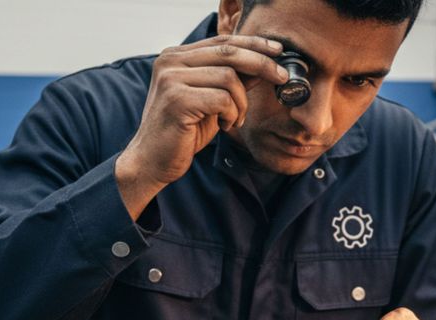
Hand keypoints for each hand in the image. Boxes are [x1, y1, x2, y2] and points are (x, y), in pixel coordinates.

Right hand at [115, 35, 288, 206]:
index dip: (253, 43)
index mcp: (176, 56)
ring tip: (234, 119)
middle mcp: (170, 61)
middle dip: (262, 64)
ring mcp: (171, 79)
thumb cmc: (183, 132)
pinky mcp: (177, 99)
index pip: (222, 41)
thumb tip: (263, 65)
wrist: (153, 161)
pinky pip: (222, 99)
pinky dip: (231, 113)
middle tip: (282, 78)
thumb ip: (232, 80)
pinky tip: (224, 125)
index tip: (278, 50)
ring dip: (241, 102)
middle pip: (229, 53)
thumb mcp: (212, 101)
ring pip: (229, 78)